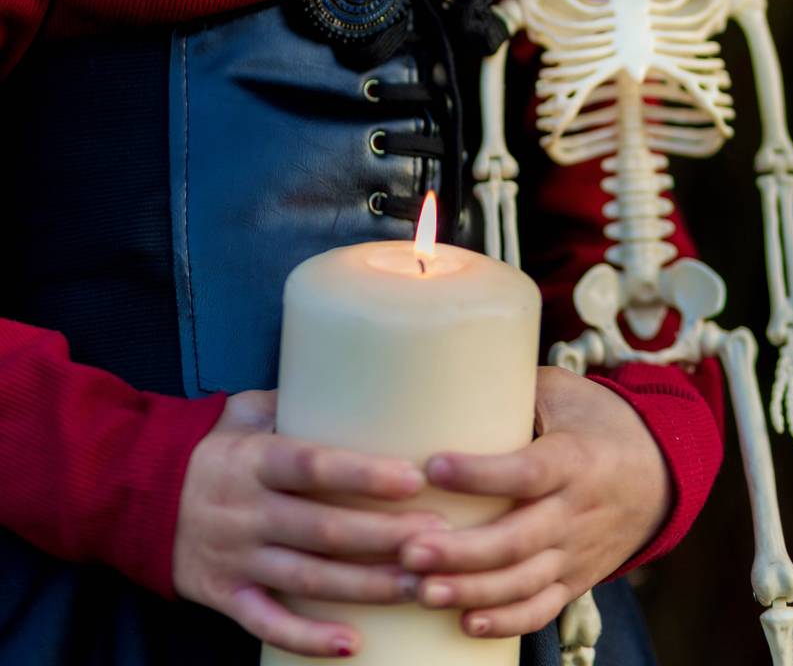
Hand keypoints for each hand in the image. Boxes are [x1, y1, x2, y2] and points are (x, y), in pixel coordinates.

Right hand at [172, 388, 446, 657]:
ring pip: (309, 579)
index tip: (413, 477)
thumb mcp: (243, 410)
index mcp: (254, 459)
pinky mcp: (225, 596)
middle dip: (385, 537)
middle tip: (439, 539)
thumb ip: (294, 398)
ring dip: (367, 587)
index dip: (363, 473)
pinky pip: (269, 623)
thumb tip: (359, 374)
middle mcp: (247, 511)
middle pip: (323, 529)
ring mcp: (236, 558)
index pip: (313, 465)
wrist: (133, 494)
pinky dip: (308, 638)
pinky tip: (352, 643)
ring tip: (420, 587)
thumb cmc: (209, 446)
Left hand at [397, 366, 671, 638]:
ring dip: (472, 591)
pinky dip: (506, 621)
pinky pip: (541, 609)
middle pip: (517, 540)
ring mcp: (577, 552)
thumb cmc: (597, 421)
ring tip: (422, 590)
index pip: (526, 472)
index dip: (480, 474)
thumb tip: (451, 378)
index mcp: (574, 459)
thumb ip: (513, 390)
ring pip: (524, 582)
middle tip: (409, 550)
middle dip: (461, 552)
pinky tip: (465, 623)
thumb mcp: (564, 392)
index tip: (433, 467)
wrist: (659, 472)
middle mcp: (577, 511)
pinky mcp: (575, 579)